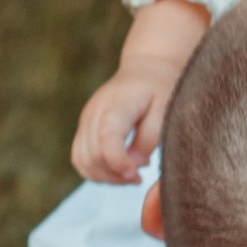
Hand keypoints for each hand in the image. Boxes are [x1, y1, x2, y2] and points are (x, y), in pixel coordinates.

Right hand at [73, 2, 208, 183]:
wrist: (146, 68)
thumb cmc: (161, 88)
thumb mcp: (166, 110)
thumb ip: (150, 138)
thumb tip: (134, 165)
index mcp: (118, 103)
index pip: (106, 137)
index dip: (118, 162)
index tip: (137, 174)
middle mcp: (95, 111)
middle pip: (92, 154)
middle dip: (115, 175)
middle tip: (139, 177)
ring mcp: (86, 119)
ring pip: (82, 160)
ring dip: (105, 177)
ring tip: (130, 176)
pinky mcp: (84, 127)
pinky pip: (80, 158)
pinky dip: (96, 171)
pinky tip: (118, 171)